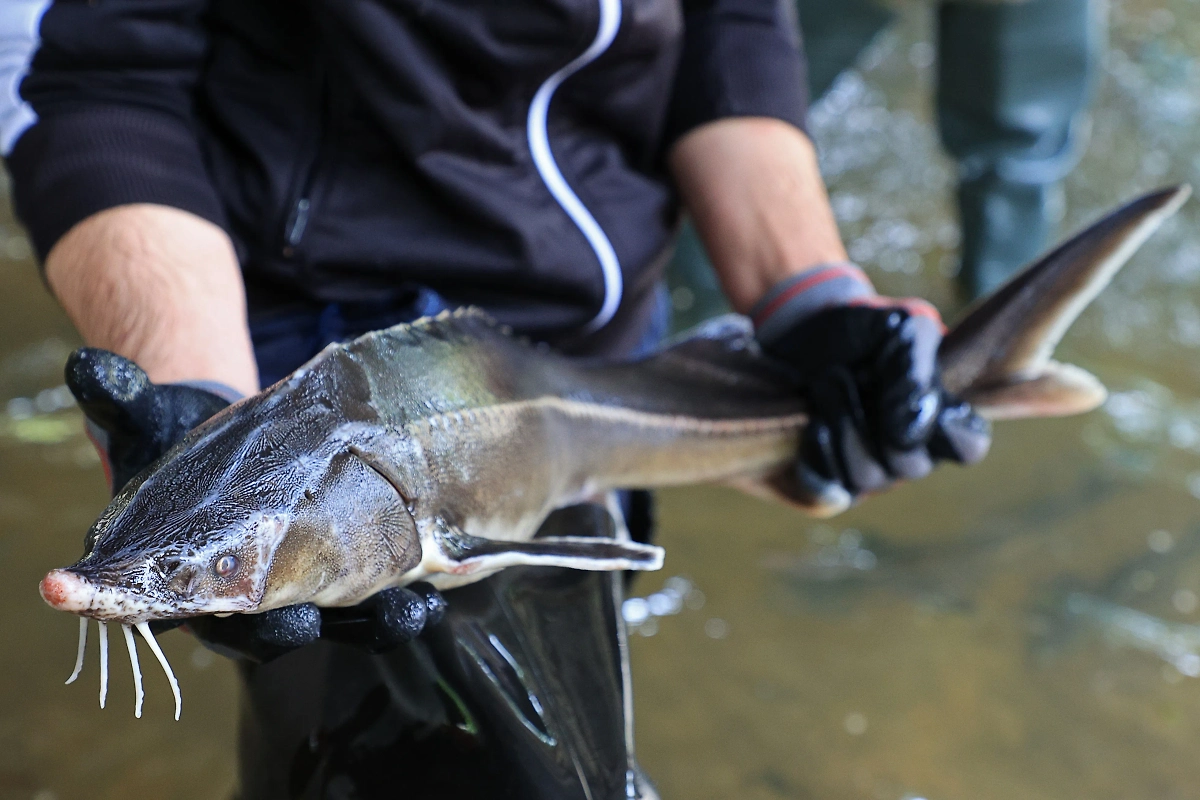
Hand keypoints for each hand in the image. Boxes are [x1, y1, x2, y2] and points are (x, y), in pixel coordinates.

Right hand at [65, 347, 445, 661]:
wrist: (207, 432)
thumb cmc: (168, 436)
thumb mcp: (143, 416)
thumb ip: (119, 400)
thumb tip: (90, 366)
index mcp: (190, 579)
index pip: (219, 621)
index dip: (249, 629)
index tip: (289, 627)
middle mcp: (244, 593)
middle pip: (285, 628)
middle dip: (326, 626)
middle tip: (366, 615)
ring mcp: (294, 579)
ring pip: (338, 614)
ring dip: (380, 617)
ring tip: (418, 607)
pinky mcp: (337, 560)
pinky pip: (369, 588)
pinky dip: (402, 590)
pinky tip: (436, 585)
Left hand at [753, 263, 990, 507]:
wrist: (809, 332)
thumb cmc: (868, 332)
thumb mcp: (902, 329)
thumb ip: (917, 367)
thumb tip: (914, 425)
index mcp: (942, 416)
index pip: (968, 445)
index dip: (952, 431)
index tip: (928, 399)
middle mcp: (912, 451)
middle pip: (910, 465)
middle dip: (875, 418)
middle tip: (850, 374)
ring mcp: (872, 468)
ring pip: (867, 476)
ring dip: (843, 424)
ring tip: (827, 380)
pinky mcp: (831, 476)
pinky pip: (829, 490)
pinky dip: (820, 457)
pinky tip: (815, 424)